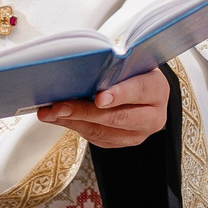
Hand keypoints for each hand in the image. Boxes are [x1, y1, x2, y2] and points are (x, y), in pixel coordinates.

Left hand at [36, 68, 169, 147]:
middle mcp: (153, 116)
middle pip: (118, 118)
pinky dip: (74, 126)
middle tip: (61, 107)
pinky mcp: (121, 143)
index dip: (119, 95)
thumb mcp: (127, 64)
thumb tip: (78, 72)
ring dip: (72, 121)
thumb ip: (111, 70)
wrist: (139, 90)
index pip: (139, 91)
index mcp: (157, 89)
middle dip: (85, 112)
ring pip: (103, 132)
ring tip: (50, 112)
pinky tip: (57, 117)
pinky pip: (95, 138)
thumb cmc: (130, 72)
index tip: (99, 98)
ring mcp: (138, 134)